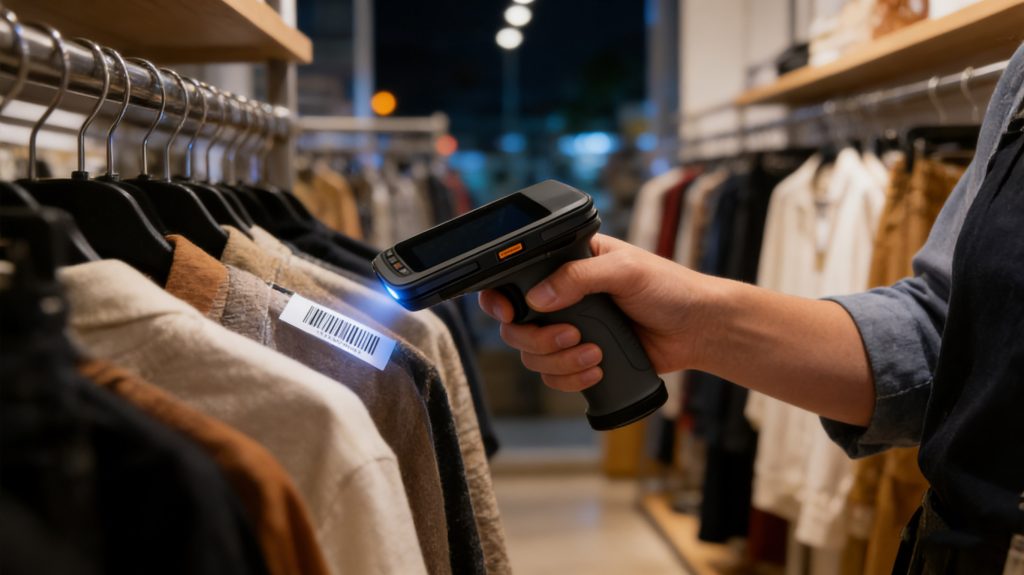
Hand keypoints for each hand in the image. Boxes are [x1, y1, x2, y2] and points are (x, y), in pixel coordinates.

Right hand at [478, 233, 714, 392]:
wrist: (699, 330)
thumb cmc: (670, 289)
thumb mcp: (626, 271)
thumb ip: (579, 277)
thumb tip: (538, 297)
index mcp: (567, 264)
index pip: (516, 279)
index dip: (500, 299)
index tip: (508, 312)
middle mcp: (562, 297)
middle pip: (516, 326)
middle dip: (538, 339)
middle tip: (570, 336)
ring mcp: (571, 330)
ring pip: (533, 356)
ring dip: (558, 361)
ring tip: (594, 354)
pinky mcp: (582, 359)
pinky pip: (554, 377)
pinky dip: (570, 379)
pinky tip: (596, 370)